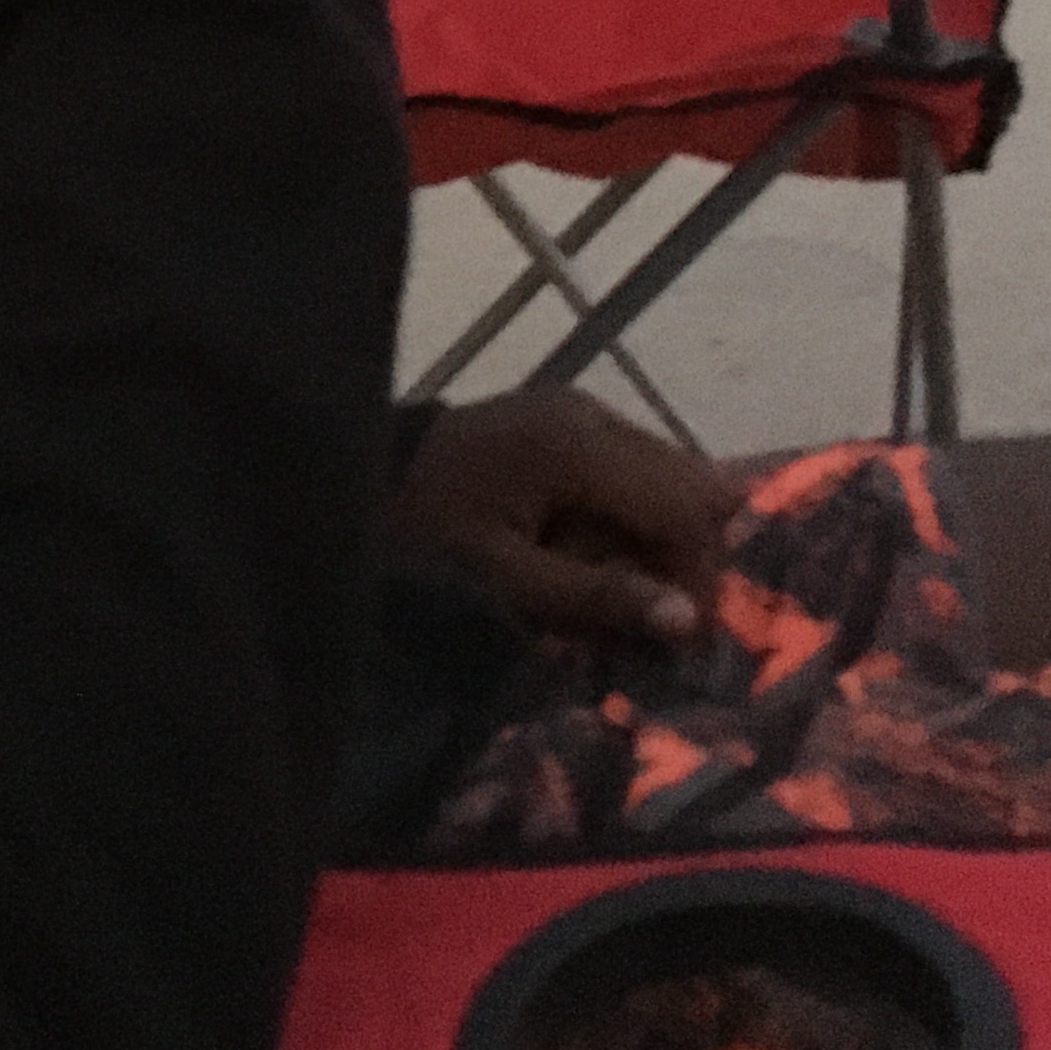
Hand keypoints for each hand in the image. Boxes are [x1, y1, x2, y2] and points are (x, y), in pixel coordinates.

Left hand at [379, 389, 735, 649]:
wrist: (354, 474)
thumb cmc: (425, 536)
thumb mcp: (504, 581)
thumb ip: (596, 596)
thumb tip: (687, 621)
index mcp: (577, 445)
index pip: (687, 510)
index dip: (697, 578)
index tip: (675, 640)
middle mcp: (592, 412)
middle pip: (691, 487)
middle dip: (682, 558)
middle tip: (645, 619)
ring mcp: (580, 408)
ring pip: (670, 476)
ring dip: (656, 539)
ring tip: (610, 590)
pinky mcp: (566, 419)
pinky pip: (633, 468)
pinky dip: (629, 517)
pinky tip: (587, 554)